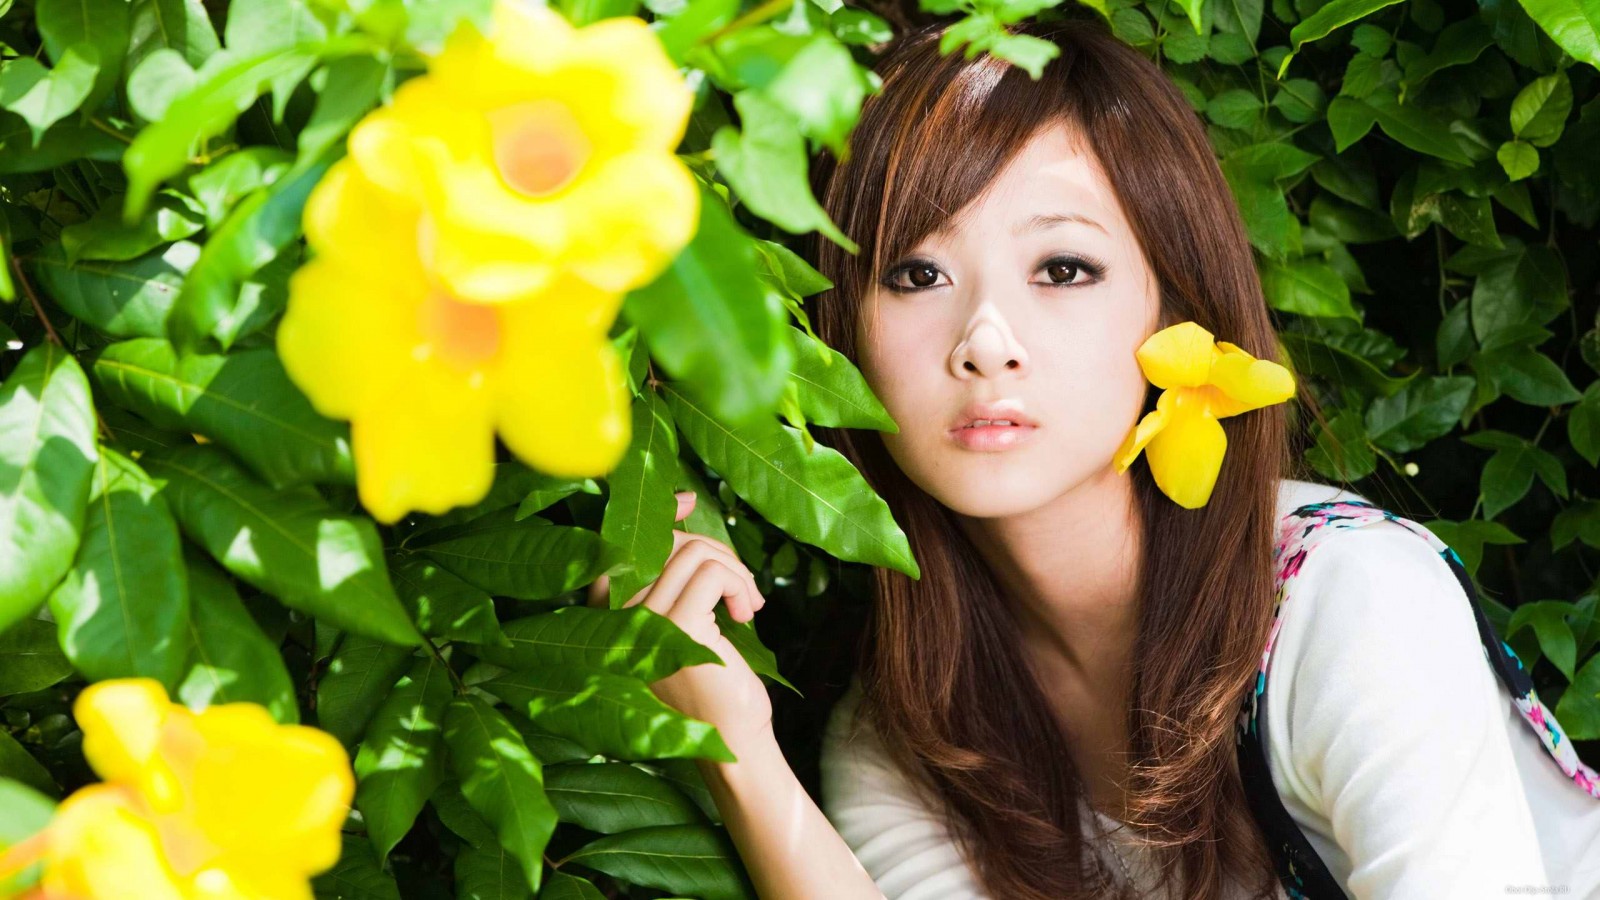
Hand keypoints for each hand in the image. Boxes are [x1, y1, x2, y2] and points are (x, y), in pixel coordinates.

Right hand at [586, 491, 773, 759]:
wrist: (733, 743)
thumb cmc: (713, 684)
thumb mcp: (685, 619)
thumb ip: (676, 572)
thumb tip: (682, 501)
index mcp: (606, 616)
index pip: (620, 541)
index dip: (658, 513)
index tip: (689, 501)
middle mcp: (612, 619)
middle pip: (664, 541)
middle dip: (714, 550)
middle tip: (742, 589)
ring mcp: (641, 624)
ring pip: (693, 553)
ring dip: (735, 570)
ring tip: (748, 605)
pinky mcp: (676, 630)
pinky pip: (713, 572)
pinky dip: (740, 583)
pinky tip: (748, 614)